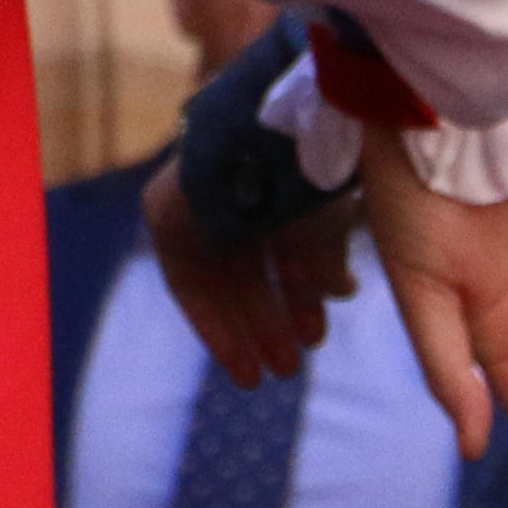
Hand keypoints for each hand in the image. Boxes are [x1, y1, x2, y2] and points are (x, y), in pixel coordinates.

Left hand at [142, 162, 358, 386]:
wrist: (258, 135)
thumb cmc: (303, 170)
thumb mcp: (326, 227)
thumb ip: (326, 261)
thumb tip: (342, 293)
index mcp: (277, 182)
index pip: (283, 253)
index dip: (298, 301)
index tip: (313, 340)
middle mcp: (236, 191)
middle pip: (251, 272)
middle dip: (274, 320)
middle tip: (294, 365)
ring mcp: (198, 202)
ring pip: (224, 281)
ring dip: (250, 328)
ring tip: (277, 372)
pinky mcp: (165, 213)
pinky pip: (187, 283)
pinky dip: (212, 325)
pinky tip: (242, 362)